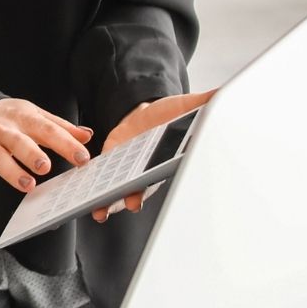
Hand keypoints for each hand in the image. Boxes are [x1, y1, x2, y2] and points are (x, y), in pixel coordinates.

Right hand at [0, 99, 91, 222]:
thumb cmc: (10, 119)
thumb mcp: (34, 116)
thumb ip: (59, 127)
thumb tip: (86, 136)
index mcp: (23, 117)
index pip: (47, 129)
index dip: (65, 143)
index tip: (83, 158)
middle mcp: (2, 129)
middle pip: (17, 141)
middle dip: (31, 153)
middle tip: (46, 167)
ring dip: (11, 172)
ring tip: (28, 186)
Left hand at [91, 90, 216, 222]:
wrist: (147, 112)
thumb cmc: (170, 115)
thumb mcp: (186, 106)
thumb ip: (204, 103)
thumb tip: (224, 95)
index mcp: (162, 161)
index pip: (154, 179)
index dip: (145, 191)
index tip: (136, 202)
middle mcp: (144, 171)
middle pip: (136, 190)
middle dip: (127, 200)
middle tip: (123, 206)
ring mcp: (127, 171)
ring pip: (117, 192)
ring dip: (108, 203)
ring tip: (99, 213)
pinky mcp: (111, 165)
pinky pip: (101, 179)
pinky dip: (93, 188)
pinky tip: (83, 194)